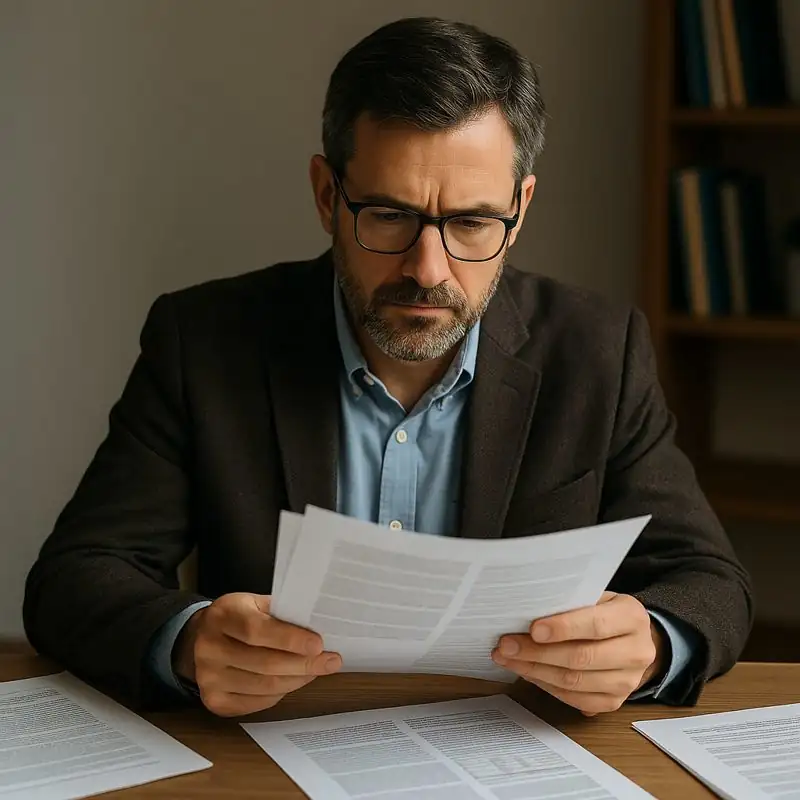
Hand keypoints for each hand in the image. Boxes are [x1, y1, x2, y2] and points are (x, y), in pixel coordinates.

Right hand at [173, 593, 341, 716]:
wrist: (204, 637)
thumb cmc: (240, 618)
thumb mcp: (256, 603)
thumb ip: (282, 613)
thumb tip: (320, 627)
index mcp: (222, 615)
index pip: (256, 630)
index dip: (290, 639)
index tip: (318, 644)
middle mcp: (209, 647)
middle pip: (264, 663)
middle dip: (304, 664)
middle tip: (330, 661)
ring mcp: (208, 677)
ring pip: (264, 686)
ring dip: (297, 680)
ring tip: (316, 670)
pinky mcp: (213, 700)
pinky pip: (257, 703)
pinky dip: (281, 693)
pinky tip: (293, 681)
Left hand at [491, 592, 665, 714]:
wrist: (633, 639)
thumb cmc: (605, 612)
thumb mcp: (596, 597)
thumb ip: (571, 602)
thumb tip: (528, 609)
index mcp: (632, 617)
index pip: (596, 625)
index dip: (563, 628)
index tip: (533, 629)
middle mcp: (636, 652)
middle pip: (581, 658)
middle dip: (537, 652)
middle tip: (507, 645)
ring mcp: (627, 681)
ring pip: (574, 682)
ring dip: (535, 671)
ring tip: (508, 658)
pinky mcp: (614, 701)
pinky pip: (574, 699)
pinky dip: (546, 685)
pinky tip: (527, 672)